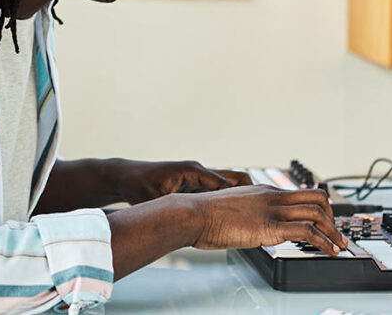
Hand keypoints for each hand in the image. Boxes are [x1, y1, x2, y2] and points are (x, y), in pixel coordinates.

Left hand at [112, 159, 252, 204]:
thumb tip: (186, 219)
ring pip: (228, 185)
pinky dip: (228, 200)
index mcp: (191, 171)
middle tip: (265, 208)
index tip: (255, 206)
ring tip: (256, 213)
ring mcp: (197, 177)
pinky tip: (237, 215)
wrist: (126, 177)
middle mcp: (198, 171)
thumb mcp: (156, 199)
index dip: (239, 196)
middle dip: (249, 192)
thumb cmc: (138, 185)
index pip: (223, 182)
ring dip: (241, 196)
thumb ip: (173, 207)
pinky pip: (218, 190)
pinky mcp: (194, 184)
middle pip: (233, 178)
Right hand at [186, 185, 346, 255]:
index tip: (324, 221)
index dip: (318, 208)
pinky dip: (325, 242)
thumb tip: (249, 225)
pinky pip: (308, 232)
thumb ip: (246, 213)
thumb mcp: (230, 208)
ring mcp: (273, 209)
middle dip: (332, 217)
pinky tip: (329, 252)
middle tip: (337, 234)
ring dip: (334, 232)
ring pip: (317, 214)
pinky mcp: (271, 226)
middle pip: (317, 198)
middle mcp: (272, 195)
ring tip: (339, 246)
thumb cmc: (203, 214)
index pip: (300, 193)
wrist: (193, 213)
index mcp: (263, 190)